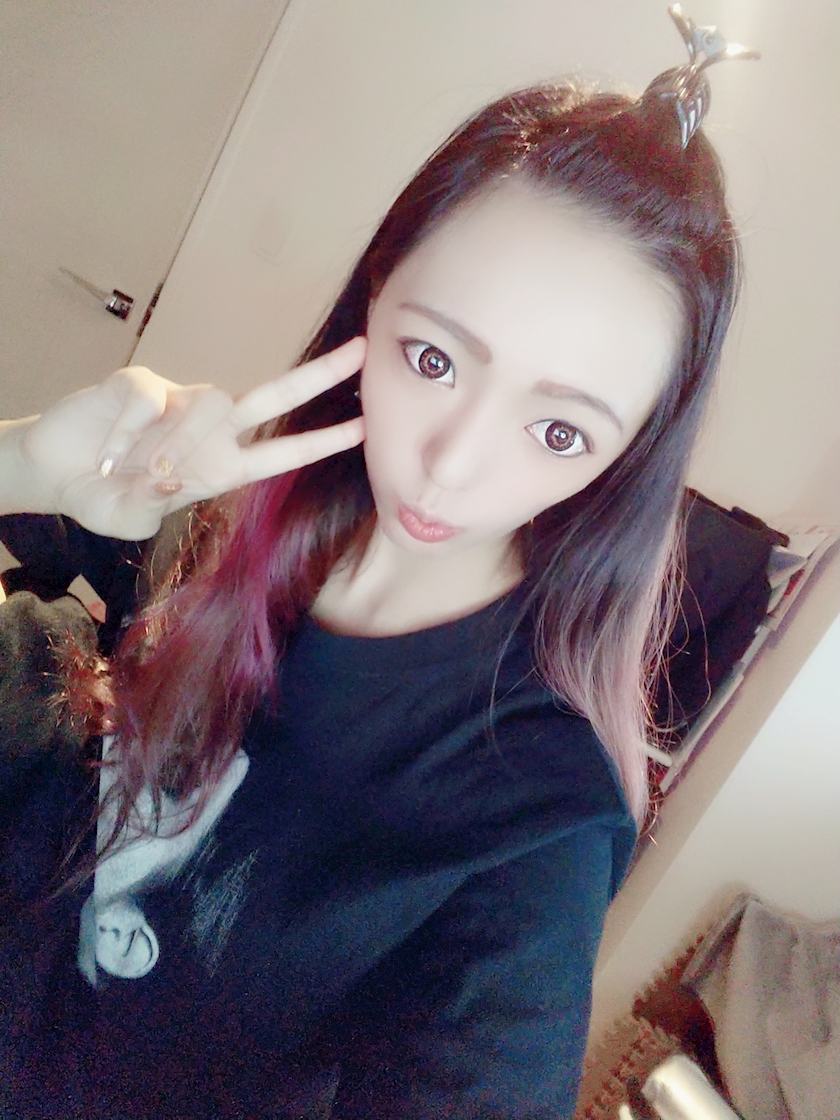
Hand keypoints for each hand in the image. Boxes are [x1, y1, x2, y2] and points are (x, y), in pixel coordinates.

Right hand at [13, 338, 365, 539]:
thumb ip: (154, 507)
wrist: (53, 474)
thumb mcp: (133, 520)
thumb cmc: (104, 498)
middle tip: (361, 351)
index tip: (364, 425)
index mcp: (221, 467)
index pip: (283, 450)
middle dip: (318, 376)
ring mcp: (176, 403)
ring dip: (183, 441)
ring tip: (145, 473)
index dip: (323, 439)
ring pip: (211, 402)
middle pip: (274, 396)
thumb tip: (170, 479)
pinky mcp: (140, 385)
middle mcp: (209, 431)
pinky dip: (128, 434)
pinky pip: (149, 401)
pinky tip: (108, 456)